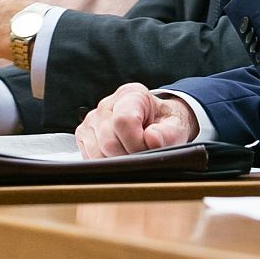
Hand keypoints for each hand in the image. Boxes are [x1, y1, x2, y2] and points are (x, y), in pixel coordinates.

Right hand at [74, 84, 198, 157]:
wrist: (155, 123)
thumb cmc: (164, 124)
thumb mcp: (175, 126)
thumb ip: (168, 133)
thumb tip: (152, 139)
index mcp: (130, 95)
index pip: (123, 121)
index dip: (136, 142)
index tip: (149, 149)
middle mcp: (107, 105)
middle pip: (108, 141)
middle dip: (128, 156)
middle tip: (143, 155)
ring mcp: (92, 120)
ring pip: (97, 152)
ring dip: (116, 162)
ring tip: (132, 154)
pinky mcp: (84, 135)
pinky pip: (89, 158)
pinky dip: (105, 163)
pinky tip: (120, 156)